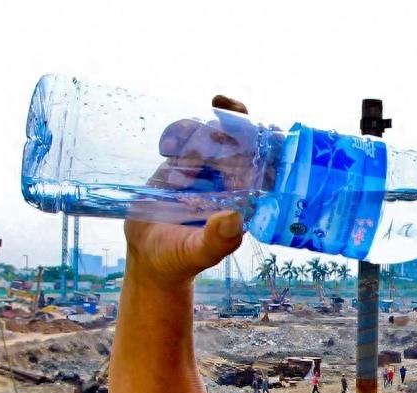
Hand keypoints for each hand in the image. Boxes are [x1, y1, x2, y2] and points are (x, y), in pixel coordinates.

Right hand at [123, 96, 250, 287]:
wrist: (148, 256)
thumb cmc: (179, 259)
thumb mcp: (197, 253)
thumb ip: (216, 240)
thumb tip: (233, 217)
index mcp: (245, 200)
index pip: (265, 166)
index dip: (268, 142)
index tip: (262, 124)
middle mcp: (230, 182)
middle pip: (242, 142)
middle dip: (234, 122)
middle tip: (221, 108)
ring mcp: (206, 171)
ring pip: (213, 135)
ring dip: (201, 129)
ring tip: (177, 146)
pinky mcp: (182, 164)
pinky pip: (186, 138)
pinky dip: (179, 133)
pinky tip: (166, 147)